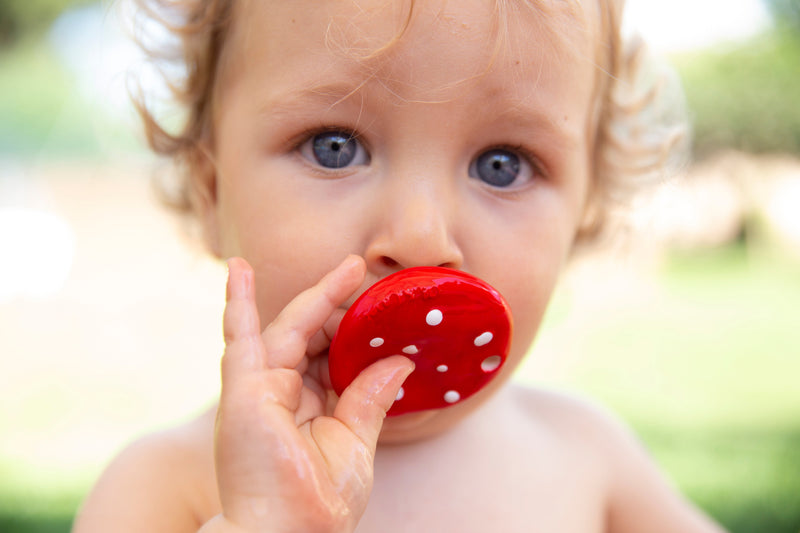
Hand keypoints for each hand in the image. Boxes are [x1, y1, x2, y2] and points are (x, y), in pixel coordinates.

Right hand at [211, 255, 413, 532]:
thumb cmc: (318, 505)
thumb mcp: (356, 445)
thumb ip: (370, 399)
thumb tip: (399, 363)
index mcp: (308, 407)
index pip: (330, 356)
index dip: (353, 331)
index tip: (380, 308)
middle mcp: (281, 394)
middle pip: (312, 337)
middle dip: (341, 307)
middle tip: (369, 278)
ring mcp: (260, 390)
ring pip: (288, 329)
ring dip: (316, 296)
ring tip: (349, 267)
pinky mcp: (244, 391)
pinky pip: (240, 339)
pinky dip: (239, 303)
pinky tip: (239, 272)